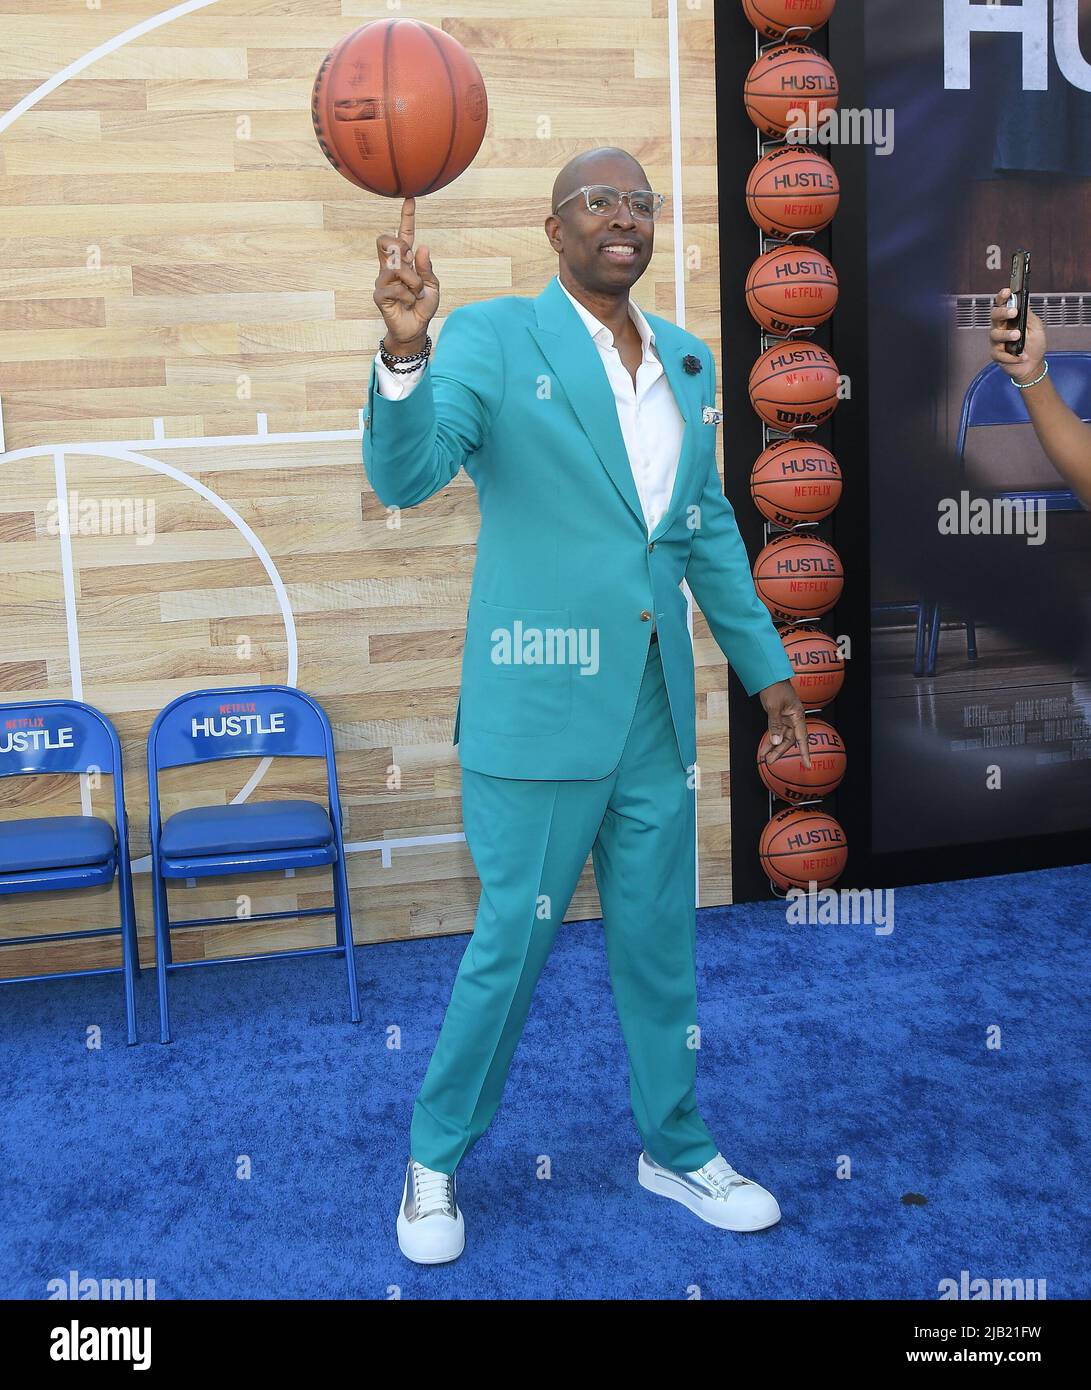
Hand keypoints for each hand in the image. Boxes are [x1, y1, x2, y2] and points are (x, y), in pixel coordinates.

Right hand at [374, 197, 439, 350]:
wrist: (416, 329)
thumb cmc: (423, 305)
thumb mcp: (433, 286)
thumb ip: (427, 268)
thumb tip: (421, 247)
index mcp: (404, 261)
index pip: (403, 235)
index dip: (406, 217)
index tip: (410, 197)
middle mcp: (390, 266)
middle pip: (385, 239)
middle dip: (399, 246)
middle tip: (411, 262)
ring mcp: (382, 279)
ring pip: (397, 267)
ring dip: (413, 281)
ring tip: (416, 294)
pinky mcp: (379, 294)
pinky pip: (396, 287)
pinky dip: (408, 295)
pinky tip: (408, 303)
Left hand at [760, 679, 811, 768]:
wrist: (769, 677)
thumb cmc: (775, 688)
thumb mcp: (773, 707)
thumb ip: (774, 724)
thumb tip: (775, 741)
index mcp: (797, 715)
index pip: (802, 738)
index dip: (805, 752)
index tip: (807, 764)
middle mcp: (794, 719)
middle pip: (789, 740)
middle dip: (780, 751)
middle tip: (770, 761)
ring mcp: (786, 719)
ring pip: (782, 737)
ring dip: (773, 747)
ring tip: (765, 757)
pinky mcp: (779, 718)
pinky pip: (776, 732)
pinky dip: (770, 740)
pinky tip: (765, 748)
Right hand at [990, 286, 1046, 383]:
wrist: (1033, 365)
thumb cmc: (1035, 345)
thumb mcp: (1037, 327)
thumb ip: (1029, 316)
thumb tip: (1024, 302)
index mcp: (1009, 319)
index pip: (1003, 304)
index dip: (1003, 297)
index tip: (1007, 291)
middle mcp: (1000, 328)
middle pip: (994, 316)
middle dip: (1003, 312)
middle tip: (1014, 313)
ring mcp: (997, 342)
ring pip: (995, 334)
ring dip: (1007, 334)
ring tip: (1018, 336)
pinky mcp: (997, 355)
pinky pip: (1000, 354)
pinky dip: (1013, 356)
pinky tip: (1023, 356)